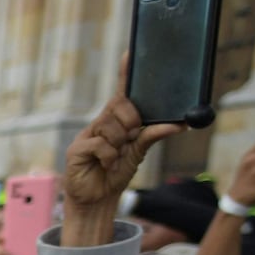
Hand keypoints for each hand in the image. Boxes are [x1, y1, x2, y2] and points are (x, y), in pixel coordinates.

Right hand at [61, 78, 183, 214]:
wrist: (97, 200)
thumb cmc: (115, 174)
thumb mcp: (138, 152)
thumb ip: (152, 134)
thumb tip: (177, 124)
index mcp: (115, 120)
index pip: (121, 93)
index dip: (124, 73)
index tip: (130, 53)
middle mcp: (100, 123)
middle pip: (118, 105)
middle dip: (131, 120)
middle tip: (130, 137)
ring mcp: (86, 135)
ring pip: (111, 126)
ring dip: (119, 144)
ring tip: (115, 158)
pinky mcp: (76, 150)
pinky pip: (100, 144)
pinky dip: (109, 156)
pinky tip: (105, 165)